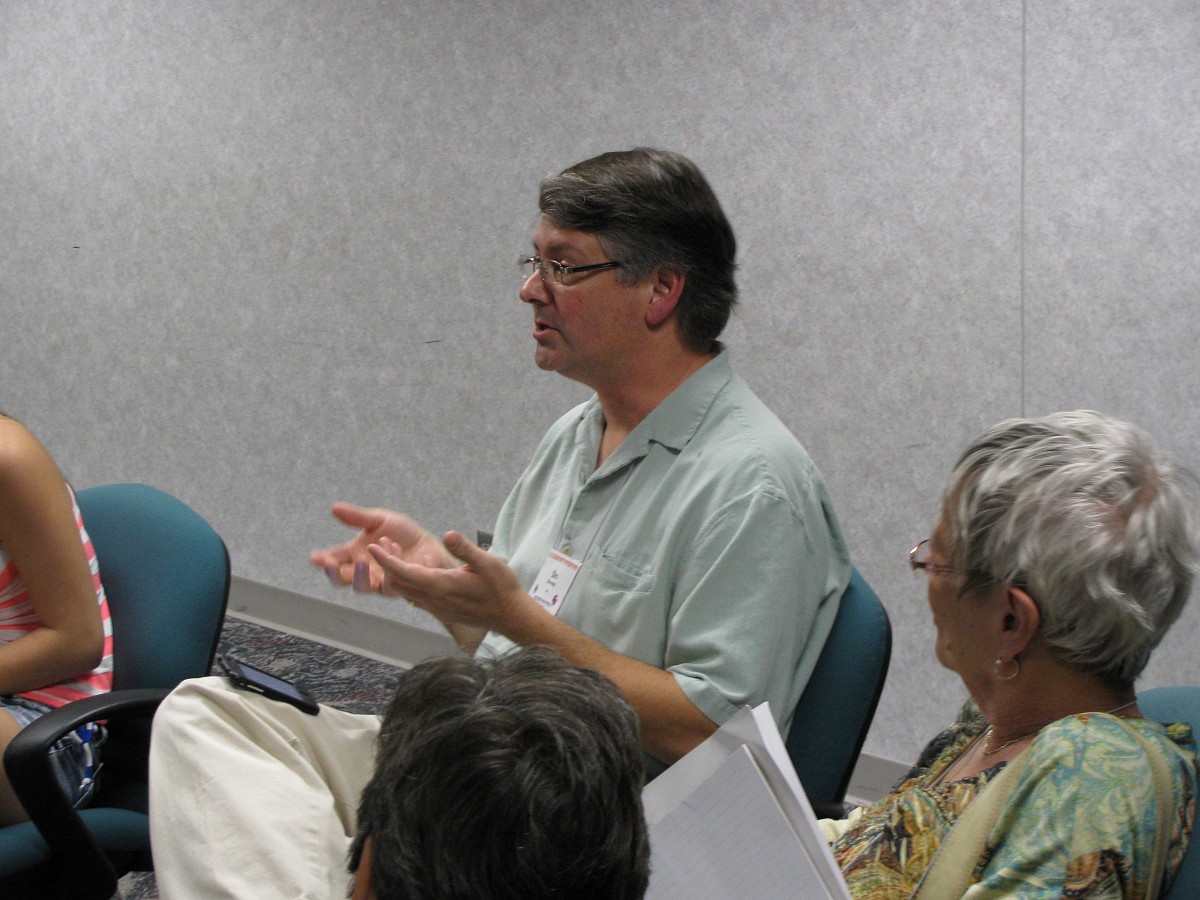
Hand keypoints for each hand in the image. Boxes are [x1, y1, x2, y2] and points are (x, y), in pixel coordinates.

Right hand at [308, 503, 451, 594]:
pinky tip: (391, 548)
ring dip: (358, 576)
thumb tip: (334, 508)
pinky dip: (390, 564)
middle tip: (330, 564)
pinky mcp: (399, 586)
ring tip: (361, 562)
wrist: (431, 545)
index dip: (323, 560)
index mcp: (356, 554)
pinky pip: (390, 582)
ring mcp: (380, 581)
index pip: (334, 560)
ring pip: (363, 586)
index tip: (314, 557)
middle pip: (342, 579)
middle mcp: (365, 571)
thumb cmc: (404, 535)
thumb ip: (357, 517)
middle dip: (334, 573)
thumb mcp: (380, 520)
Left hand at [367, 530, 533, 631]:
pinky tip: (413, 571)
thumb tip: (447, 535)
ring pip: (405, 592)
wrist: (510, 616)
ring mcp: (436, 607)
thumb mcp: (488, 563)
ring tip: (395, 554)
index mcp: (441, 585)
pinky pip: (415, 597)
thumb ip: (465, 549)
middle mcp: (434, 599)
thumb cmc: (501, 588)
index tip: (373, 546)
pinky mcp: (441, 610)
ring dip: (396, 574)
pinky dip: (407, 583)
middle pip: (398, 583)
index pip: (404, 572)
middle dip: (386, 564)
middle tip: (383, 544)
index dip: (385, 559)